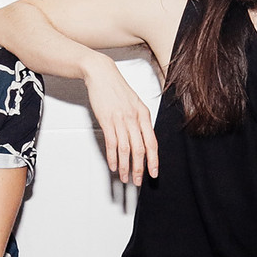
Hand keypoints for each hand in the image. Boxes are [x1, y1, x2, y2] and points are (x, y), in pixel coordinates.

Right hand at [84, 56, 158, 185]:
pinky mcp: (106, 120)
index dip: (154, 160)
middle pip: (140, 149)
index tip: (154, 173)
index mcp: (144, 114)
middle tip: (138, 181)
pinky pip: (111, 143)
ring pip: (126, 149)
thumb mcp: (134, 103)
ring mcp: (120, 120)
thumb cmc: (117, 89)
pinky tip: (112, 165)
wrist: (102, 74)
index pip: (152, 142)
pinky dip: (112, 157)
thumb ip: (139, 120)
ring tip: (124, 177)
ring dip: (125, 166)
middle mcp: (134, 118)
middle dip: (139, 169)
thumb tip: (142, 139)